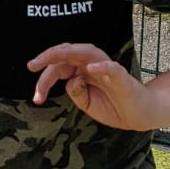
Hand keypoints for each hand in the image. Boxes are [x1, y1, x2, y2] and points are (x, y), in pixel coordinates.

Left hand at [27, 43, 156, 130]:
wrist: (137, 116)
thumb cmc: (111, 106)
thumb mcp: (86, 103)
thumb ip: (75, 91)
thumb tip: (71, 80)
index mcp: (81, 70)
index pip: (58, 68)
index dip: (44, 81)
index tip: (37, 98)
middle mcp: (92, 65)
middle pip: (68, 53)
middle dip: (48, 57)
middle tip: (32, 65)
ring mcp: (106, 68)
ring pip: (87, 52)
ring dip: (68, 52)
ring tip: (52, 56)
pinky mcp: (122, 77)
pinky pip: (112, 68)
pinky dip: (102, 66)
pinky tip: (91, 69)